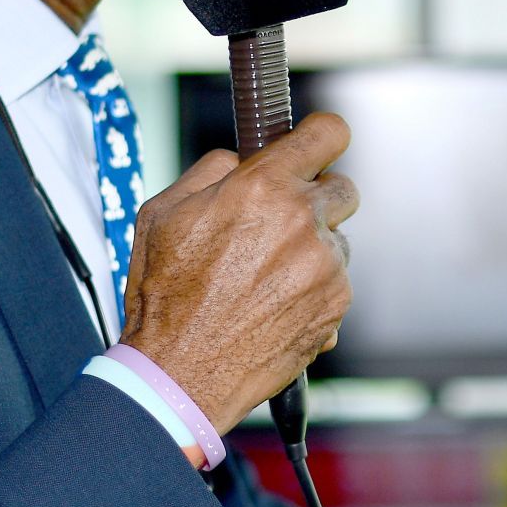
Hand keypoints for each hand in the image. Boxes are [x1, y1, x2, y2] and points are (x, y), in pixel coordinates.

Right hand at [119, 112, 356, 433]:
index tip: (318, 145)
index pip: (327, 133)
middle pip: (344, 187)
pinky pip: (336, 282)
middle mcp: (303, 222)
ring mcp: (325, 266)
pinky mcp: (336, 305)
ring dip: (312, 250)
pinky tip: (273, 305)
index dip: (324, 136)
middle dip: (317, 198)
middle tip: (282, 221)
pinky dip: (313, 289)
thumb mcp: (163, 212)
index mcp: (262, 188)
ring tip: (264, 278)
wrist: (180, 373)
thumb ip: (212, 170)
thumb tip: (243, 158)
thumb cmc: (166, 295)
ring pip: (337, 240)